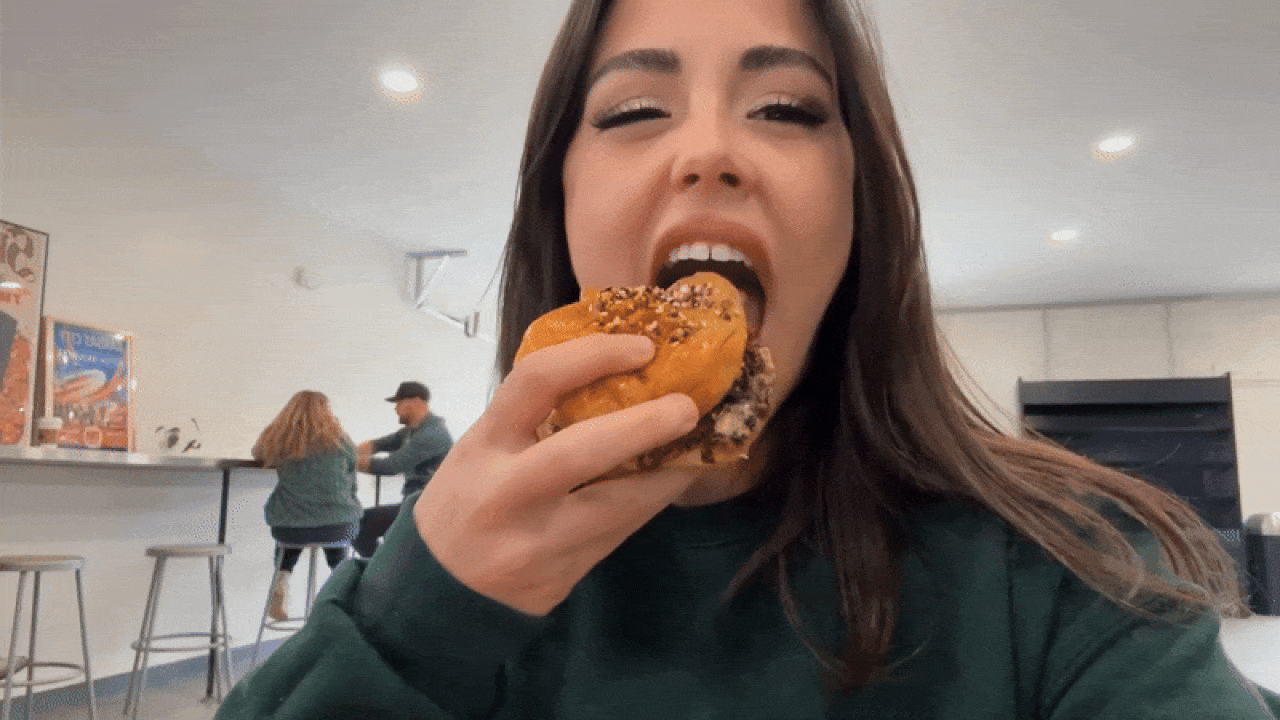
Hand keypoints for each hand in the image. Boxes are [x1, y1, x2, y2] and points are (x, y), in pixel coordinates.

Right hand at [414, 334, 699, 616]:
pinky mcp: (560, 574)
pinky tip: (672, 482)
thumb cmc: (464, 503)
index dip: (595, 355)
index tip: (641, 348)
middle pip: (583, 450)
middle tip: (687, 406)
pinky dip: (651, 503)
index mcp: (483, 444)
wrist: (440, 593)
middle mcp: (506, 490)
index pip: (537, 381)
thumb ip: (532, 419)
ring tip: (697, 448)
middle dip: (643, 425)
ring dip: (666, 474)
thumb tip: (615, 374)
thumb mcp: (479, 451)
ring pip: (616, 503)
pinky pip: (619, 533)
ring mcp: (535, 538)